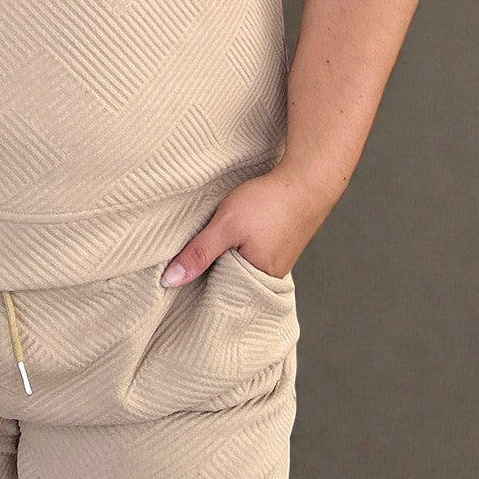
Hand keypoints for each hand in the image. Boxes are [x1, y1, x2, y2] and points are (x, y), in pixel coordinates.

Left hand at [159, 162, 332, 286]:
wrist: (308, 180)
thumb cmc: (268, 203)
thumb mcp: (226, 226)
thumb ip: (199, 253)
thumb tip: (170, 280)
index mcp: (256, 282)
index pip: (218, 297)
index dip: (198, 288)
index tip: (177, 282)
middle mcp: (269, 279)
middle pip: (230, 284)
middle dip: (212, 274)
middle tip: (190, 262)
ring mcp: (277, 263)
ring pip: (241, 268)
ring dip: (226, 259)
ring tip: (213, 247)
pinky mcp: (280, 248)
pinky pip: (253, 256)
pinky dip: (240, 249)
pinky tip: (235, 238)